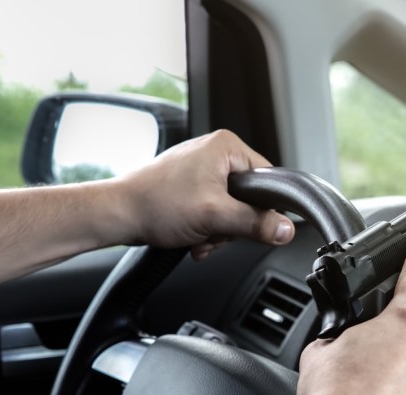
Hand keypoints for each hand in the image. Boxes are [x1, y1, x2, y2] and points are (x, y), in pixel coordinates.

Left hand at [113, 130, 294, 259]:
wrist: (119, 214)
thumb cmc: (156, 204)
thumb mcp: (215, 216)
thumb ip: (255, 223)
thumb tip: (285, 230)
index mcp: (226, 146)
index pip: (267, 180)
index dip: (261, 209)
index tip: (247, 226)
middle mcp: (215, 152)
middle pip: (249, 199)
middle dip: (232, 224)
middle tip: (213, 231)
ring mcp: (202, 168)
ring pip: (231, 208)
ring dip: (218, 231)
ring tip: (199, 236)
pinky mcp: (191, 185)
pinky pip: (214, 209)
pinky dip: (206, 228)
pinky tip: (193, 237)